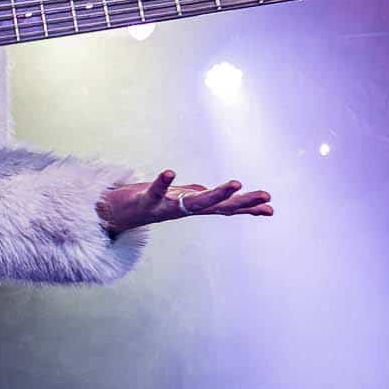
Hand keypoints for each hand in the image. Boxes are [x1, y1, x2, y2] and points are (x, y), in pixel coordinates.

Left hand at [97, 169, 272, 235]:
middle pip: (218, 206)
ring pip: (195, 203)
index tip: (271, 209)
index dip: (248, 208)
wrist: (118, 216)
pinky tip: (170, 171)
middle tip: (265, 196)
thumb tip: (233, 194)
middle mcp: (184, 209)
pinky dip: (163, 182)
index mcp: (194, 207)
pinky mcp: (146, 201)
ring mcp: (166, 206)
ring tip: (236, 183)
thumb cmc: (155, 204)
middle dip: (242, 202)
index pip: (226, 208)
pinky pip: (156, 191)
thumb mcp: (186, 200)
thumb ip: (208, 197)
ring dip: (215, 194)